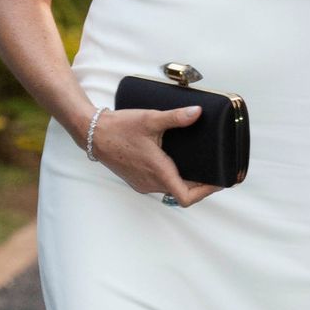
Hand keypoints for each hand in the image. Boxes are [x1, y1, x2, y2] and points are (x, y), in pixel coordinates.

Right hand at [90, 105, 220, 207]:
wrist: (93, 134)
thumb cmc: (119, 128)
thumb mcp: (151, 119)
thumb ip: (176, 117)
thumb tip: (197, 113)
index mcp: (158, 172)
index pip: (187, 197)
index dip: (206, 192)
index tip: (217, 182)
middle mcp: (151, 183)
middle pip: (182, 193)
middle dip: (200, 185)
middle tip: (213, 172)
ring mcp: (142, 183)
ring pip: (170, 189)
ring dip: (185, 182)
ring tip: (199, 168)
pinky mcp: (137, 180)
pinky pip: (160, 185)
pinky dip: (171, 178)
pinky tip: (175, 164)